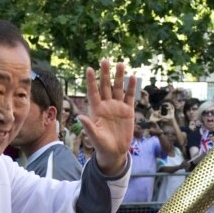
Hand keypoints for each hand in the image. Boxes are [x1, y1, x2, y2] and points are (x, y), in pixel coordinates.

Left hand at [78, 59, 136, 175]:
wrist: (115, 151)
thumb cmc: (101, 145)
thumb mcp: (94, 137)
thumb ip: (89, 127)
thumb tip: (80, 117)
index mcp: (96, 109)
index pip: (93, 92)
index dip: (91, 81)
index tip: (89, 69)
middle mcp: (106, 105)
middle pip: (105, 86)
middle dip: (105, 73)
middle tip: (105, 60)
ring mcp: (117, 107)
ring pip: (118, 88)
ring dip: (119, 77)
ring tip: (120, 64)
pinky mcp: (128, 111)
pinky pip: (130, 97)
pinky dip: (131, 88)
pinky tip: (133, 77)